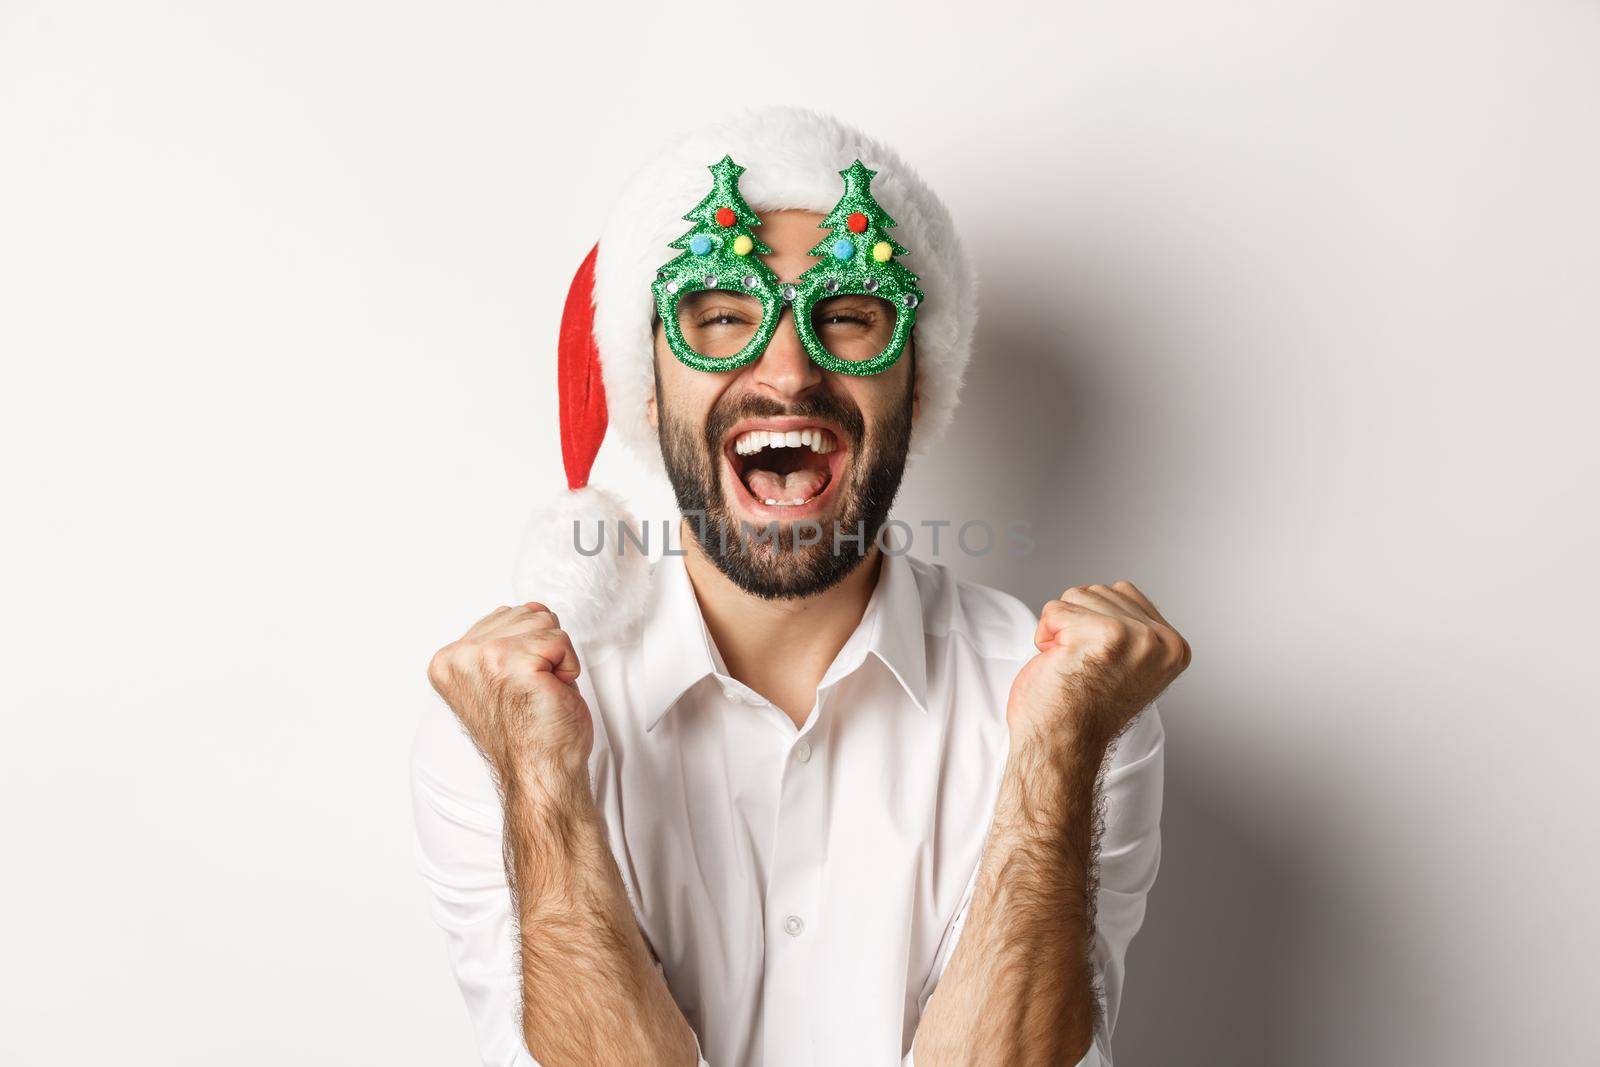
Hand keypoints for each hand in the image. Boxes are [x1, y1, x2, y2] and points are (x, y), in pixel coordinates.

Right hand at [427, 602, 592, 784]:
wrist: (541, 773)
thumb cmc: (530, 732)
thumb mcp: (503, 676)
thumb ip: (504, 640)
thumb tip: (529, 607)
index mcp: (449, 659)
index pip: (507, 615)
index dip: (529, 650)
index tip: (517, 688)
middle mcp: (459, 656)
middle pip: (527, 613)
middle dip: (544, 650)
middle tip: (533, 692)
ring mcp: (482, 656)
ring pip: (544, 622)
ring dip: (556, 659)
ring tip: (541, 692)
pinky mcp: (511, 662)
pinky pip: (560, 639)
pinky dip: (568, 667)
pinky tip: (552, 693)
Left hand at [1005, 581, 1189, 752]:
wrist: (1061, 747)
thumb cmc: (1080, 711)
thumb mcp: (1128, 665)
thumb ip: (1133, 631)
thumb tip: (1116, 594)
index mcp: (1173, 647)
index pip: (1122, 593)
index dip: (1096, 624)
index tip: (1101, 664)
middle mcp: (1161, 642)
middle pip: (1099, 591)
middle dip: (1077, 624)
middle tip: (1083, 668)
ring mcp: (1136, 637)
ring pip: (1077, 596)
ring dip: (1061, 630)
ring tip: (1072, 666)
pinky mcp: (1104, 636)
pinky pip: (1055, 610)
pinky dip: (1045, 636)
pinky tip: (1059, 664)